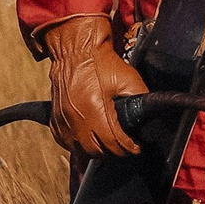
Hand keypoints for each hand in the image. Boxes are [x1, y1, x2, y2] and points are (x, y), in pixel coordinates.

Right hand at [41, 14, 147, 156]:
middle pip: (96, 151)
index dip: (128, 148)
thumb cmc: (100, 62)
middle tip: (124, 146)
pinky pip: (66, 142)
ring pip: (80, 150)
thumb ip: (140, 98)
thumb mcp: (128, 78)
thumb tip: (149, 114)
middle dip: (113, 151)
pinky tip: (90, 139)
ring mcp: (63, 120)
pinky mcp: (55, 118)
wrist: (76, 51)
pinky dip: (78, 145)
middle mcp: (76, 118)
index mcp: (95, 108)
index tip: (135, 148)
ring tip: (109, 143)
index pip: (113, 141)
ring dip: (96, 150)